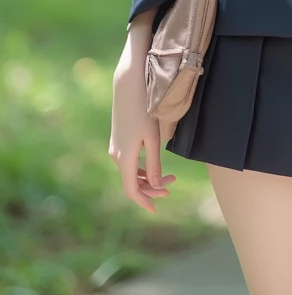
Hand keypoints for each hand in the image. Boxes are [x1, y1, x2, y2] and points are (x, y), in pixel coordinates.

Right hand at [110, 46, 177, 212]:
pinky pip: (128, 161)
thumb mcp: (153, 138)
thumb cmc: (144, 110)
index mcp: (124, 159)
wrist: (128, 85)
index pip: (131, 190)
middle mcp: (116, 156)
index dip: (144, 201)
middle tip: (172, 185)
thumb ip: (153, 164)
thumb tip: (154, 185)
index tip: (156, 210)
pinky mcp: (118, 139)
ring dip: (148, 177)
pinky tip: (154, 164)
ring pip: (131, 171)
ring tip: (170, 176)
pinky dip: (141, 167)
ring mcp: (115, 147)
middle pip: (132, 182)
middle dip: (152, 187)